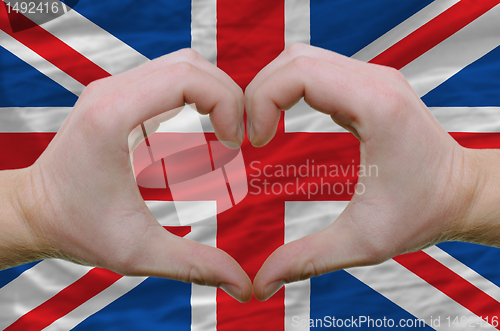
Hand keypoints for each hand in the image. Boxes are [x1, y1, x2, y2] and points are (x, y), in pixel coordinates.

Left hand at [0, 49, 251, 302]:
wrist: (34, 212)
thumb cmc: (77, 229)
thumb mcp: (139, 252)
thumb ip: (195, 265)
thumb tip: (243, 285)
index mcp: (114, 116)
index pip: (188, 77)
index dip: (227, 104)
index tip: (235, 144)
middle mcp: (111, 91)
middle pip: (191, 64)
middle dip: (227, 96)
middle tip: (237, 139)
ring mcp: (113, 88)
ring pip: (182, 64)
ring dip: (213, 93)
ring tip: (225, 132)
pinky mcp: (118, 96)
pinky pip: (168, 77)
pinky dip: (197, 95)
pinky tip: (205, 126)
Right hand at [245, 43, 488, 300]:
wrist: (462, 193)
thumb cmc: (424, 213)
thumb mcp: (363, 242)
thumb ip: (306, 259)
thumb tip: (260, 283)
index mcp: (376, 106)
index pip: (298, 73)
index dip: (261, 101)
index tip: (255, 142)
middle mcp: (375, 80)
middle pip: (294, 58)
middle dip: (258, 92)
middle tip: (250, 136)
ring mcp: (373, 77)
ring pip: (302, 58)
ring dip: (272, 88)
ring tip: (262, 128)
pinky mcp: (369, 84)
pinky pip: (317, 69)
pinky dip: (289, 88)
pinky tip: (283, 120)